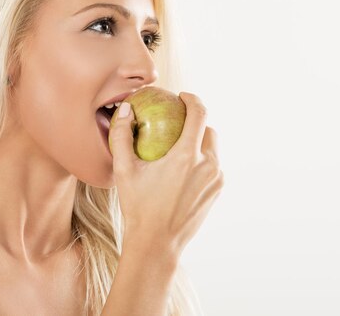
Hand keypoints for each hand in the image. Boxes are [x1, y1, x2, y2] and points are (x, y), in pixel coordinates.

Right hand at [109, 91, 223, 258]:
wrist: (157, 244)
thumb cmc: (138, 207)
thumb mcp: (124, 170)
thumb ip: (122, 136)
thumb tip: (125, 110)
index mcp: (187, 156)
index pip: (199, 113)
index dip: (192, 99)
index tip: (182, 97)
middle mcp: (208, 165)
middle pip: (208, 129)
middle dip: (195, 122)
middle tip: (176, 123)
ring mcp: (216, 179)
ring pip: (213, 148)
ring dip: (199, 142)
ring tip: (178, 146)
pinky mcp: (217, 191)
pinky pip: (213, 166)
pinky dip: (201, 161)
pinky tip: (183, 169)